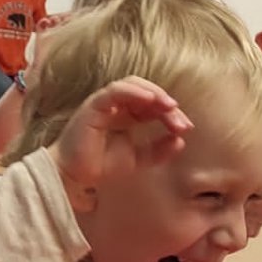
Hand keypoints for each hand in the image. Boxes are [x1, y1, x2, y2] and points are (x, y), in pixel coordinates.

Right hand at [50, 76, 190, 214]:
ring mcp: (105, 102)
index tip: (186, 128)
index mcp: (128, 114)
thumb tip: (181, 141)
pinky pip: (115, 90)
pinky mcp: (94, 104)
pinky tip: (150, 100)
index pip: (154, 105)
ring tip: (169, 106)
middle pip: (147, 92)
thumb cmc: (100, 165)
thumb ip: (159, 151)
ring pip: (133, 85)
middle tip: (181, 121)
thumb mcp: (138, 159)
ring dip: (154, 93)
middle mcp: (118, 105)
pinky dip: (134, 92)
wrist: (75, 176)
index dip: (171, 114)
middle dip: (166, 104)